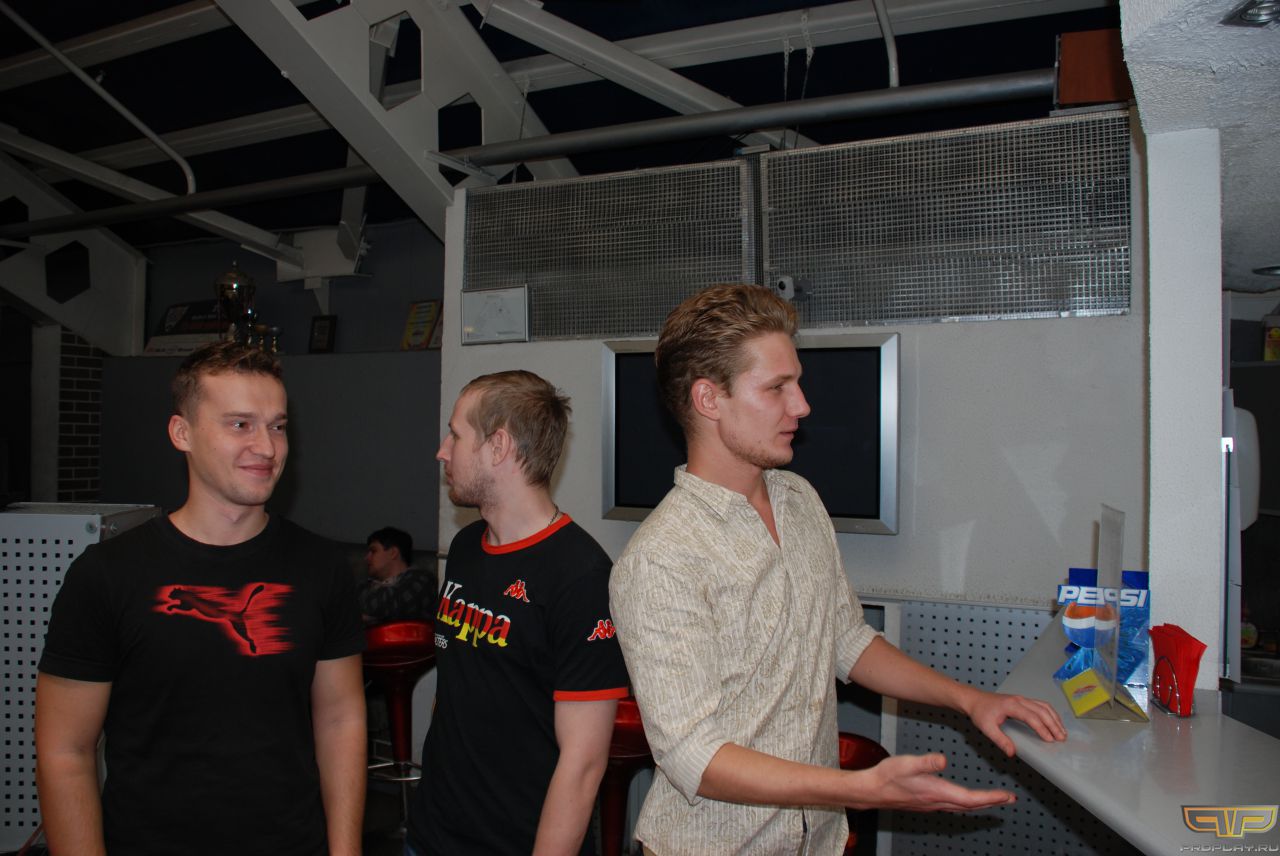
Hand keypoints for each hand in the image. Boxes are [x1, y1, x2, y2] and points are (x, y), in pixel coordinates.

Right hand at [848, 753, 1014, 811]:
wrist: (872, 790)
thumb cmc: (887, 777)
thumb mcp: (906, 763)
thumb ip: (926, 761)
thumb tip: (944, 759)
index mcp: (937, 791)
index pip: (971, 798)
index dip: (991, 798)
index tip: (1007, 796)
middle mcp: (938, 801)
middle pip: (971, 805)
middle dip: (991, 803)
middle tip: (1008, 800)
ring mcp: (933, 804)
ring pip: (963, 807)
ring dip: (980, 803)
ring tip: (993, 799)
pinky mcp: (928, 803)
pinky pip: (953, 805)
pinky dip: (966, 802)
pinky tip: (965, 798)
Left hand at [962, 689, 1066, 755]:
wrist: (974, 700)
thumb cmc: (980, 712)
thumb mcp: (987, 728)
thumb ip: (1000, 740)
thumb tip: (1012, 752)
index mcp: (1011, 705)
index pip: (1031, 717)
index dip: (1042, 728)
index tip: (1049, 740)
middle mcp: (1019, 700)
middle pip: (1041, 711)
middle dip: (1053, 725)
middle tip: (1061, 738)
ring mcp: (1022, 699)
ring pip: (1044, 706)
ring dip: (1054, 719)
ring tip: (1062, 732)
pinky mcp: (1023, 701)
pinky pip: (1041, 705)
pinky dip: (1050, 714)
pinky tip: (1054, 722)